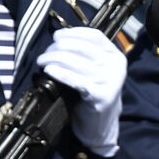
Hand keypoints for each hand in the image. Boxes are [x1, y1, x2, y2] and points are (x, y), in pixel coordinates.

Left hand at [37, 27, 127, 157]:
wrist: (102, 125)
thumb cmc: (94, 94)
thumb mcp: (96, 71)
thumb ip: (86, 55)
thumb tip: (59, 40)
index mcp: (116, 56)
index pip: (95, 36)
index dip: (73, 33)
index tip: (57, 36)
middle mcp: (116, 66)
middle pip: (82, 47)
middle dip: (59, 47)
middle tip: (45, 53)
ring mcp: (110, 81)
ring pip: (75, 62)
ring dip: (54, 58)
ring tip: (42, 61)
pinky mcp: (100, 96)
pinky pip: (75, 80)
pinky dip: (59, 73)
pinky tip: (49, 70)